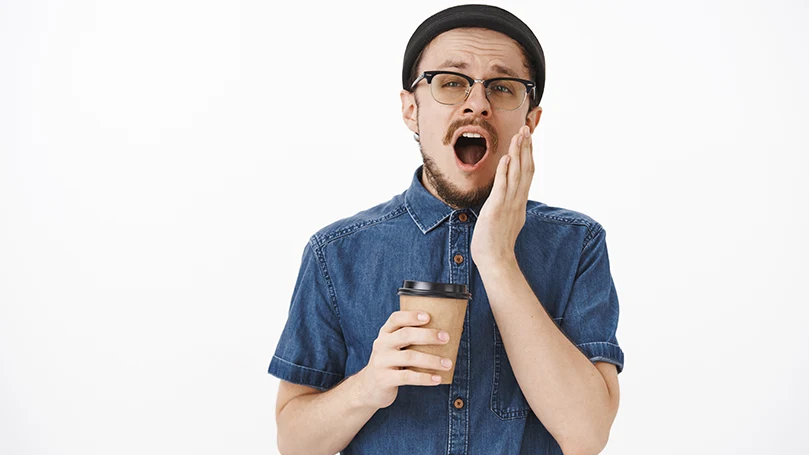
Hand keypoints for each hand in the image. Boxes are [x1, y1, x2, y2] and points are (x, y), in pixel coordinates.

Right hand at [357, 311, 452, 408]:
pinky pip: (407, 376)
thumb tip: (443, 334)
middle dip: (428, 335)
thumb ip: (409, 339)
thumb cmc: (390, 363)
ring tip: (447, 363)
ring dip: (432, 360)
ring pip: (409, 357)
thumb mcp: (393, 347)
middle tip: (446, 338)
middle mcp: (382, 344)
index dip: (411, 316)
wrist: (369, 387)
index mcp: (385, 333)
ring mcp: (382, 362)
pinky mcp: (384, 379)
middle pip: (405, 335)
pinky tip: (437, 379)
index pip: (396, 319)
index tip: (428, 316)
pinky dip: (425, 378)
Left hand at [471, 125, 533, 269]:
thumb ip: (509, 205)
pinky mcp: (496, 209)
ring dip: (517, 153)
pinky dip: (505, 172)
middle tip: (527, 129)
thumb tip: (510, 197)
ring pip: (516, 174)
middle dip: (526, 147)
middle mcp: (517, 200)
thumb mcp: (506, 219)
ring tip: (519, 136)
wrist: (495, 260)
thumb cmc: (496, 243)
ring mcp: (508, 204)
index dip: (528, 154)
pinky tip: (506, 158)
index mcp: (519, 202)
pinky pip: (502, 187)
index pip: (527, 173)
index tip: (528, 138)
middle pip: (525, 169)